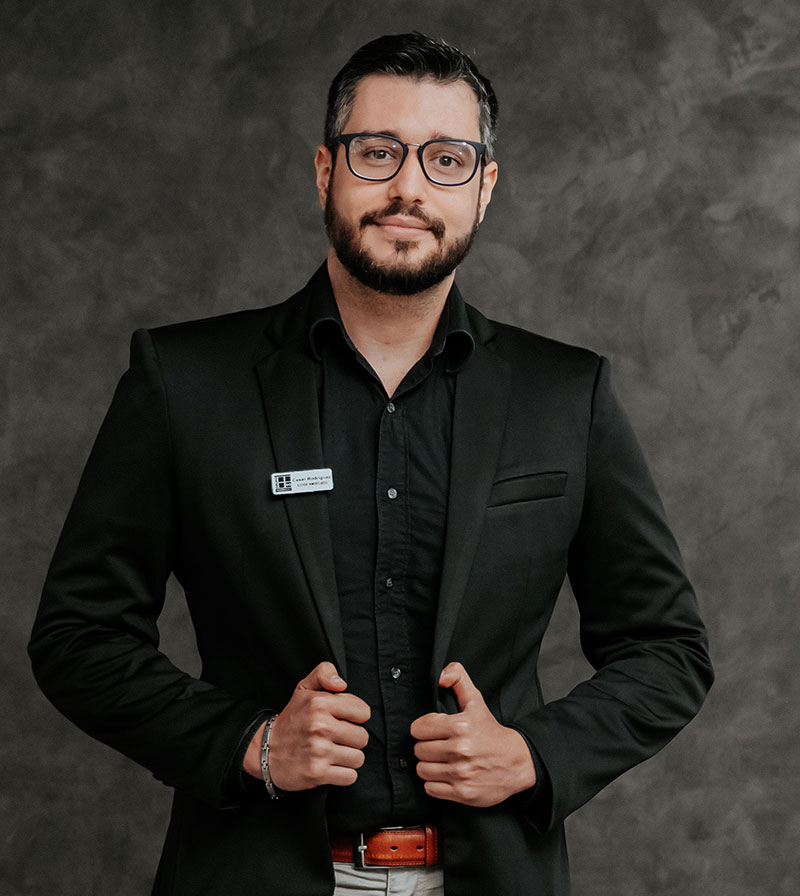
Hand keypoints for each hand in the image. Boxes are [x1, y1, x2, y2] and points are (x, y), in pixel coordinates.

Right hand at [243, 662, 369, 790]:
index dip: (355, 716)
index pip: (363, 712)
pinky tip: (331, 766)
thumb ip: (324, 673)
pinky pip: (350, 776)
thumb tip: (342, 684)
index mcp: (319, 703)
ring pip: (358, 758)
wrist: (266, 750)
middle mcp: (320, 726)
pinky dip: (343, 774)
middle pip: (363, 737)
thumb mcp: (304, 688)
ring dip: (349, 757)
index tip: (343, 719)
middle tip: (336, 737)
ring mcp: (318, 751)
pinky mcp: (317, 773)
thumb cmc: (292, 719)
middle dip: (352, 739)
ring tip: (333, 752)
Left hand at [410, 662, 535, 806]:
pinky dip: (435, 783)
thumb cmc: (491, 732)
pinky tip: (446, 774)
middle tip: (438, 746)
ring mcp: (461, 773)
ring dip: (429, 765)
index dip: (423, 728)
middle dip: (426, 747)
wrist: (517, 762)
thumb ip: (457, 678)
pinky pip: (430, 788)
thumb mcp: (476, 701)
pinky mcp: (463, 793)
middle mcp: (460, 750)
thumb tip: (440, 676)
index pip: (419, 728)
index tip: (432, 730)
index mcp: (461, 726)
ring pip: (422, 769)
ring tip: (441, 760)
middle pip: (419, 750)